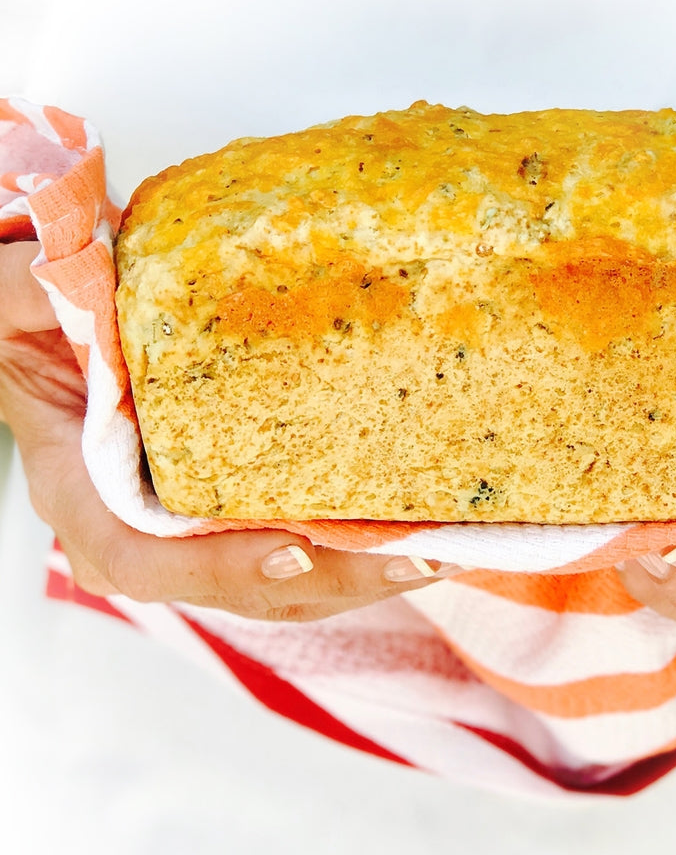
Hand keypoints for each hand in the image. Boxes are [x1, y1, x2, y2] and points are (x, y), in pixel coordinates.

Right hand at [0, 242, 459, 620]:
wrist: (68, 318)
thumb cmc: (40, 316)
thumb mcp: (19, 297)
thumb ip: (29, 289)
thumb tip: (61, 271)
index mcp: (85, 490)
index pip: (144, 557)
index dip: (217, 566)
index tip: (292, 551)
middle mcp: (147, 527)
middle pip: (250, 583)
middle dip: (342, 579)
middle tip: (426, 553)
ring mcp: (202, 528)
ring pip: (295, 577)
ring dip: (374, 570)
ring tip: (453, 543)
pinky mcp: (243, 509)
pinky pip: (311, 541)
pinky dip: (370, 541)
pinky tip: (430, 517)